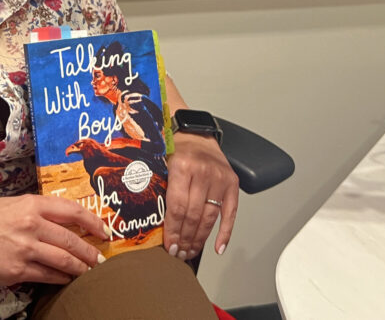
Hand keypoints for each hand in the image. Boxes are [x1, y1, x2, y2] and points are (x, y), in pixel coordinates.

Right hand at [0, 194, 108, 285]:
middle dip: (89, 251)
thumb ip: (36, 211)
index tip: (103, 230)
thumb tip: (63, 222)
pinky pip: (47, 276)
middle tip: (99, 258)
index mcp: (30, 205)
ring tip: (87, 270)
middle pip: (72, 240)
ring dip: (80, 268)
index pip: (72, 211)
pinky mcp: (16, 271)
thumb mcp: (11, 205)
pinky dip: (60, 278)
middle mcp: (31, 225)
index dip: (92, 222)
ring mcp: (24, 249)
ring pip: (64, 261)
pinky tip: (65, 278)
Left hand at [163, 132, 238, 260]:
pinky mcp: (232, 183)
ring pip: (210, 217)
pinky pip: (230, 212)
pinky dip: (225, 232)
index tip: (169, 247)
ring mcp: (220, 178)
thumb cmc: (175, 148)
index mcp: (182, 166)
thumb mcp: (160, 162)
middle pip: (193, 215)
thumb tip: (151, 222)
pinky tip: (218, 246)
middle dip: (185, 238)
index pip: (177, 207)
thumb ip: (158, 188)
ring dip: (200, 239)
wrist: (195, 131)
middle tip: (179, 253)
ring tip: (191, 251)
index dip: (173, 231)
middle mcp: (203, 172)